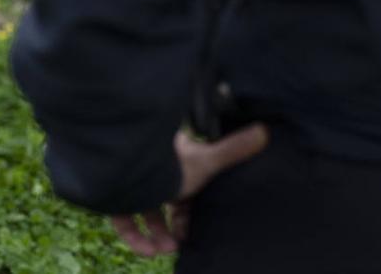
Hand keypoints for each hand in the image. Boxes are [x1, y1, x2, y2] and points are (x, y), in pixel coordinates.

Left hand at [110, 123, 268, 255]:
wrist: (124, 168)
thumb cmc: (169, 162)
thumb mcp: (207, 160)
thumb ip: (233, 150)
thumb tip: (264, 131)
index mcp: (176, 159)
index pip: (188, 183)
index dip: (192, 205)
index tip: (197, 224)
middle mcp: (155, 171)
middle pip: (168, 199)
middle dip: (176, 224)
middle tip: (181, 241)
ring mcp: (134, 185)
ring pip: (147, 211)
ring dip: (158, 234)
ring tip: (165, 248)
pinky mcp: (116, 198)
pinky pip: (124, 221)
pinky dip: (135, 238)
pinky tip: (147, 250)